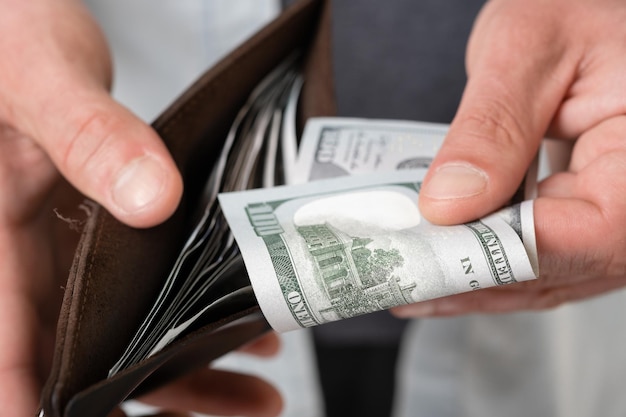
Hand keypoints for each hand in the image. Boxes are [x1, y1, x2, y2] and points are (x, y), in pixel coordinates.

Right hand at [0, 1, 279, 415]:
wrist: (22, 19)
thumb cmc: (10, 36)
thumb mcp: (43, 81)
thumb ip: (89, 136)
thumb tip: (152, 200)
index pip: (11, 347)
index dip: (43, 401)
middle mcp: (39, 261)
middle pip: (92, 357)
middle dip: (163, 396)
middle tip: (246, 407)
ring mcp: (79, 252)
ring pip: (134, 332)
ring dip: (199, 365)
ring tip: (264, 384)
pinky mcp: (114, 232)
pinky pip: (155, 287)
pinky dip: (200, 312)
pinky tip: (250, 325)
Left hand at [393, 0, 625, 316]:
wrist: (589, 13)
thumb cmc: (578, 9)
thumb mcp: (530, 49)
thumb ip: (492, 127)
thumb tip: (449, 204)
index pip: (589, 232)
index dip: (503, 253)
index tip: (429, 253)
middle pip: (561, 266)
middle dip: (471, 275)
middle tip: (399, 276)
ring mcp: (616, 217)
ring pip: (547, 277)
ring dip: (473, 284)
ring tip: (408, 280)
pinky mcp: (588, 219)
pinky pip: (542, 261)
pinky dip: (489, 268)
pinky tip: (444, 267)